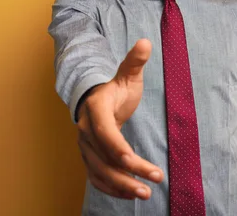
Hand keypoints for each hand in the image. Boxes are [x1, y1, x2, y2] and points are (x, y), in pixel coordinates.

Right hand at [76, 39, 163, 199]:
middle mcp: (86, 131)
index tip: (136, 162)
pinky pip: (97, 178)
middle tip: (151, 184)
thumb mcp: (127, 75)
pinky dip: (113, 189)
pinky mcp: (89, 158)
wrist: (94, 100)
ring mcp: (85, 147)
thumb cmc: (114, 89)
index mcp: (95, 109)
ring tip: (145, 194)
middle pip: (104, 158)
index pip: (104, 133)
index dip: (118, 149)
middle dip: (127, 174)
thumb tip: (145, 42)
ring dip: (121, 186)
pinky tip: (131, 195)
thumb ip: (135, 61)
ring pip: (100, 172)